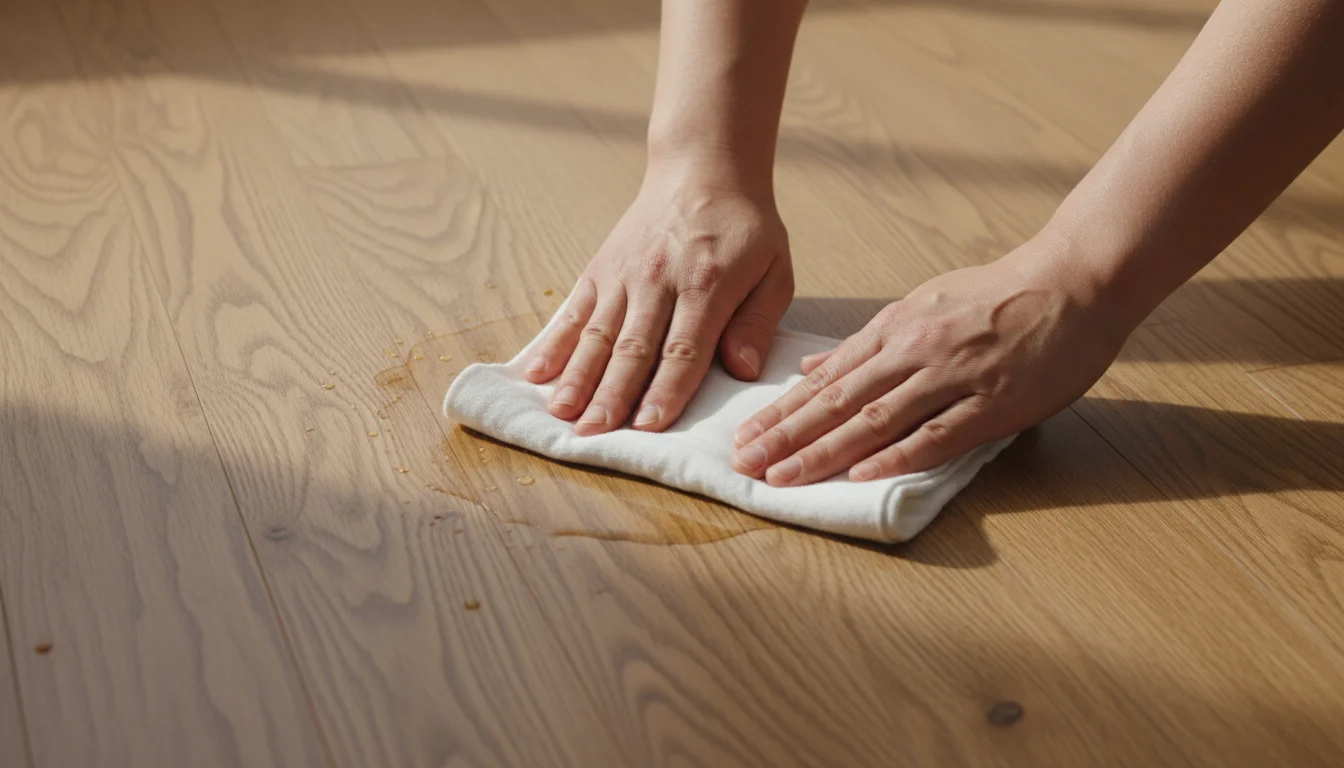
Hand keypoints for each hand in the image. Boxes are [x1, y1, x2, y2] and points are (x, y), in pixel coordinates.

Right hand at [526, 163, 793, 435]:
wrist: (703, 167)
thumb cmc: (744, 226)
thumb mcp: (775, 270)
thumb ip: (758, 322)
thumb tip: (742, 371)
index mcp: (706, 284)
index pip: (683, 348)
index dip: (666, 390)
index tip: (649, 426)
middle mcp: (658, 280)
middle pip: (632, 347)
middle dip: (612, 395)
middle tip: (593, 434)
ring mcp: (623, 274)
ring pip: (597, 333)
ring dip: (577, 376)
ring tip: (561, 413)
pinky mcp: (600, 268)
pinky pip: (574, 310)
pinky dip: (555, 343)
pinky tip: (537, 373)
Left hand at [730, 238, 1137, 484]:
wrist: (1073, 281)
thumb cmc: (999, 295)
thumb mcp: (922, 305)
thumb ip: (867, 343)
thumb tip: (813, 367)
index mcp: (894, 330)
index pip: (825, 379)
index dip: (782, 412)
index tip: (745, 437)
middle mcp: (913, 351)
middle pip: (837, 401)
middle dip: (786, 436)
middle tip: (745, 465)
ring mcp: (952, 377)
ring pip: (876, 419)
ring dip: (824, 451)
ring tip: (783, 477)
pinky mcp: (993, 402)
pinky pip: (937, 434)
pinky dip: (897, 455)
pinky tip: (862, 475)